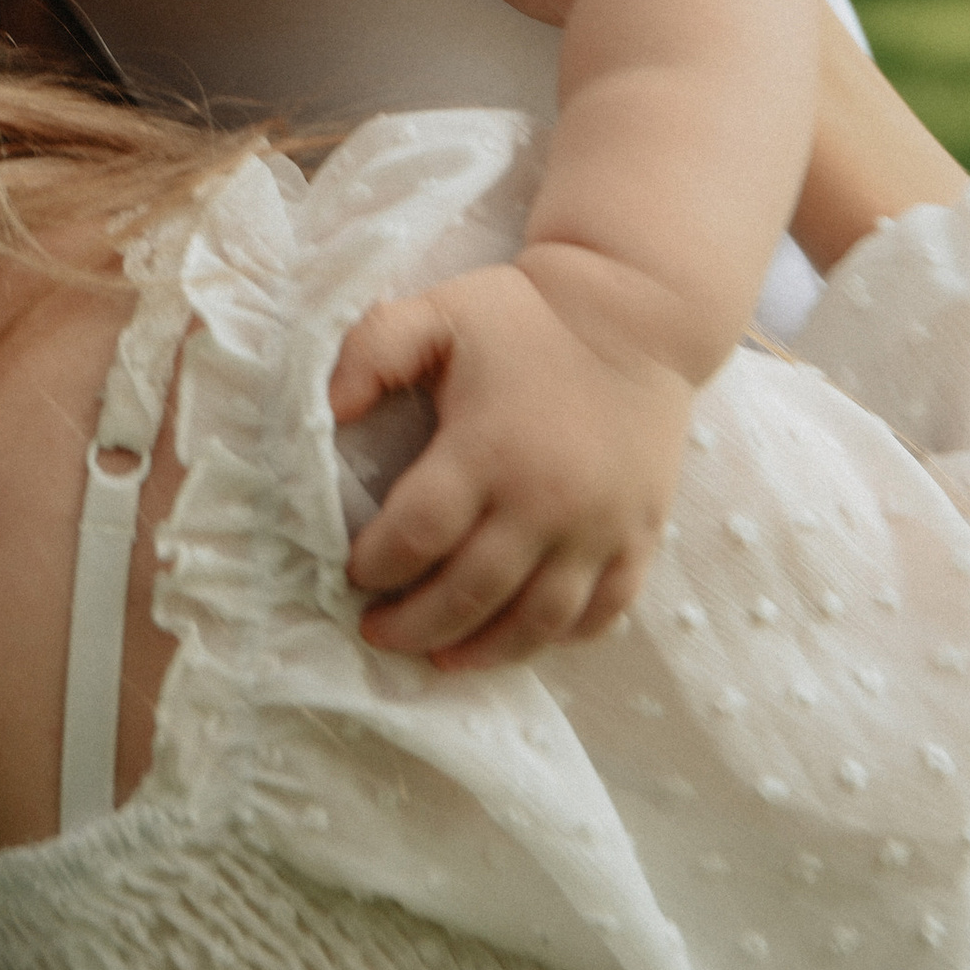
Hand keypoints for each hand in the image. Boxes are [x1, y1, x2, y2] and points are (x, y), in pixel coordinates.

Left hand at [330, 254, 693, 668]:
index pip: (417, 535)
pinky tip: (520, 640)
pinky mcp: (640, 537)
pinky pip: (600, 614)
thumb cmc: (525, 316)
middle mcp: (544, 501)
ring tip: (440, 657)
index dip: (376, 564)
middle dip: (413, 624)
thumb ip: (372, 353)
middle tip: (377, 632)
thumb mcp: (437, 314)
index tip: (352, 572)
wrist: (636, 311)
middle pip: (468, 594)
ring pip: (534, 622)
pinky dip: (557, 639)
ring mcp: (598, 527)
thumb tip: (329, 411)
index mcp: (487, 448)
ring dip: (481, 651)